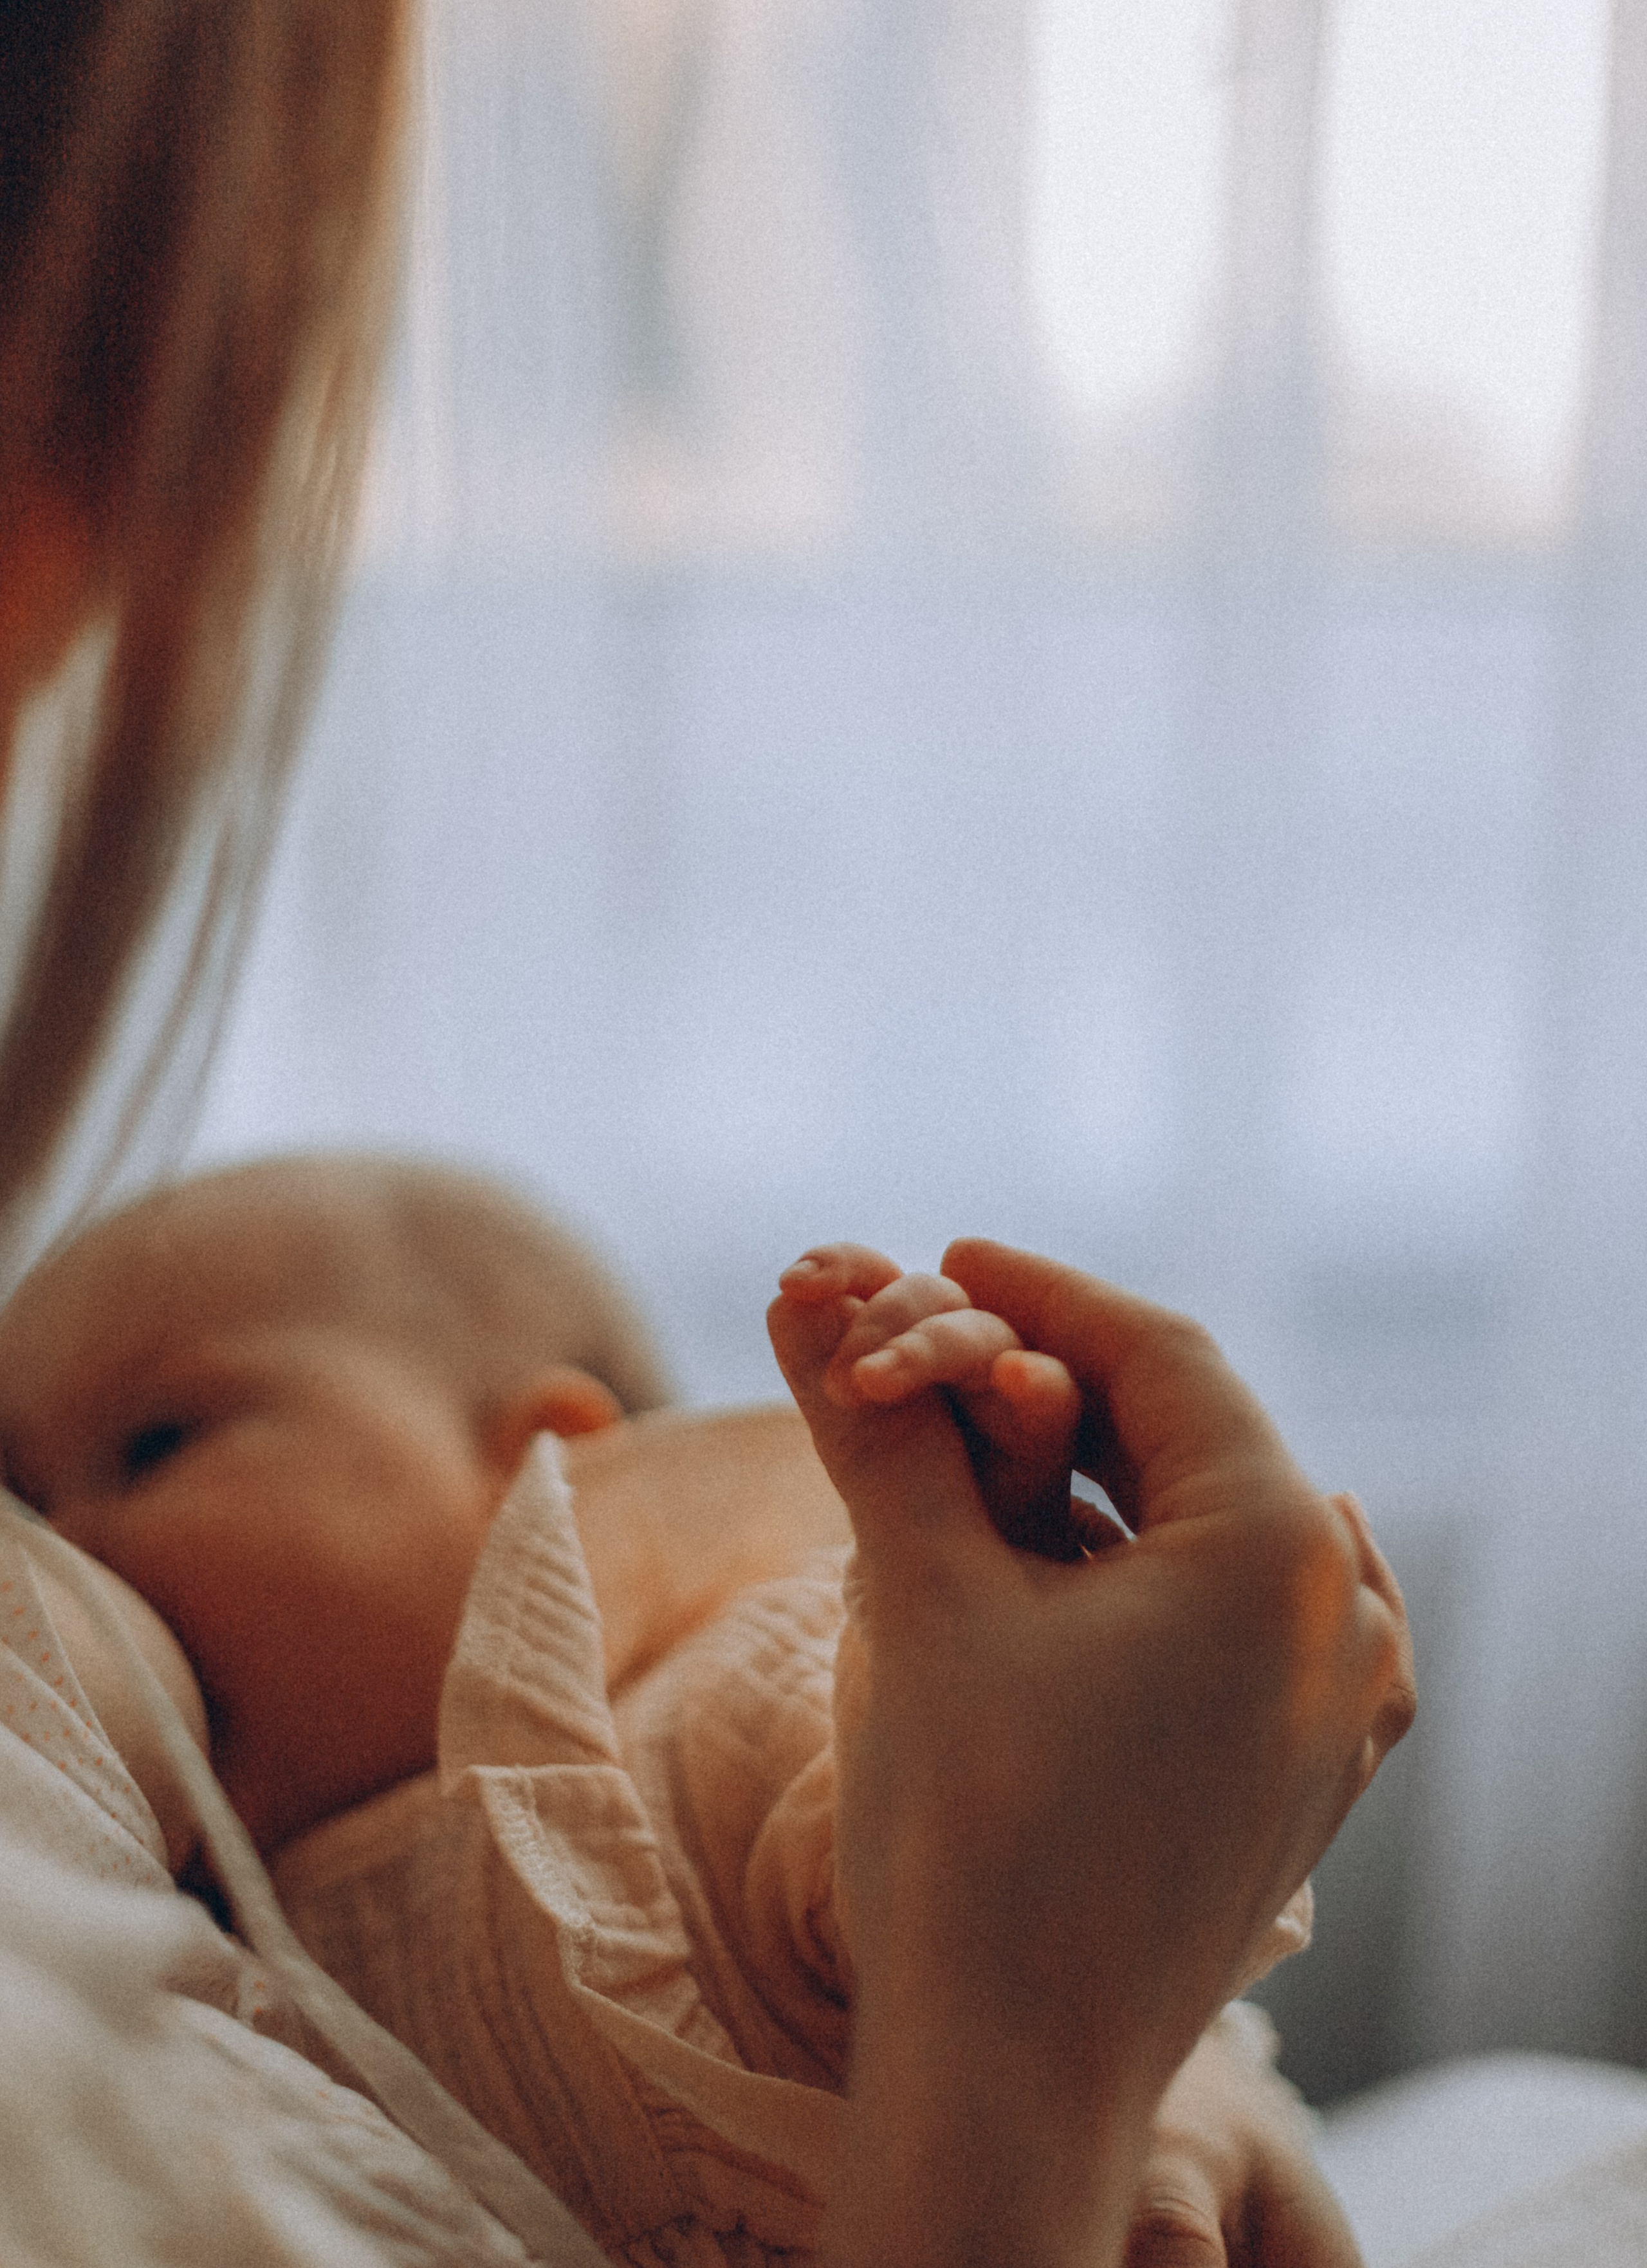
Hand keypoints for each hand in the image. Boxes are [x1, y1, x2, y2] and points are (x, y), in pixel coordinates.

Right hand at [769, 1238, 1412, 2267]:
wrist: (1018, 2079)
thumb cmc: (974, 1832)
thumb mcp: (922, 1599)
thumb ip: (879, 1430)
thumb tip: (805, 1295)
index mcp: (1278, 1547)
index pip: (1158, 1354)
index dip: (1043, 1291)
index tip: (949, 1252)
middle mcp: (1343, 1616)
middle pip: (1195, 1437)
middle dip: (1066, 1382)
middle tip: (956, 1336)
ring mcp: (1340, 1706)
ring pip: (1220, 1528)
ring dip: (1107, 1473)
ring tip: (1001, 1437)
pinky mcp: (1308, 1773)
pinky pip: (1245, 1617)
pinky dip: (1156, 1563)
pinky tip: (1103, 1547)